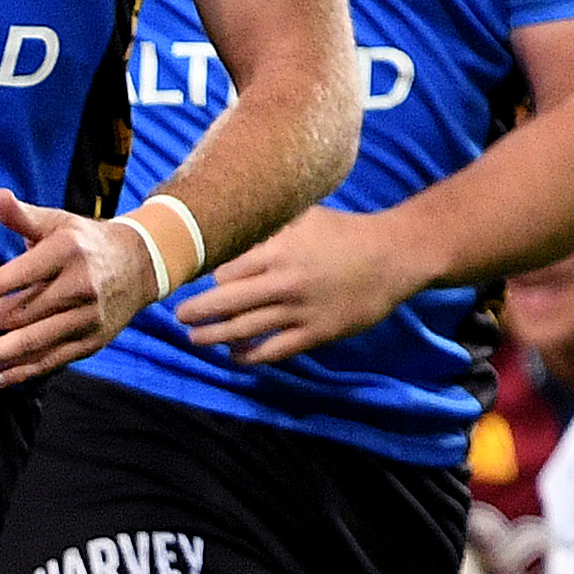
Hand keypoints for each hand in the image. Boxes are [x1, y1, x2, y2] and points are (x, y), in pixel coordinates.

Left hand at [0, 188, 156, 386]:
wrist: (139, 265)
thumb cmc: (84, 242)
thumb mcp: (58, 222)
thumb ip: (23, 216)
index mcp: (69, 252)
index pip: (26, 272)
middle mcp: (81, 286)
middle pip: (26, 311)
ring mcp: (87, 318)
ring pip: (35, 342)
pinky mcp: (90, 342)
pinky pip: (51, 360)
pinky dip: (20, 372)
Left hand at [170, 203, 428, 364]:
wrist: (394, 256)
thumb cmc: (345, 233)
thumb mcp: (305, 217)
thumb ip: (269, 226)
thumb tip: (231, 226)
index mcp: (278, 251)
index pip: (225, 272)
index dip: (207, 280)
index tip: (194, 284)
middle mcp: (284, 282)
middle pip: (225, 303)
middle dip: (196, 312)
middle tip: (178, 316)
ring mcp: (299, 311)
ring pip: (244, 330)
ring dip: (213, 337)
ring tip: (194, 338)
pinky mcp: (316, 333)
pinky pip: (274, 350)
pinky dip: (249, 356)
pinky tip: (234, 356)